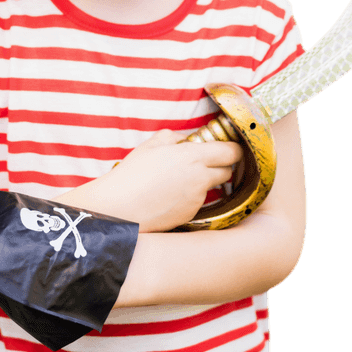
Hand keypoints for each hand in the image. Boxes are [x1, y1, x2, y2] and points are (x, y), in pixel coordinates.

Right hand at [59, 131, 241, 232]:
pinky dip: (190, 197)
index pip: (231, 151)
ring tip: (179, 180)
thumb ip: (174, 138)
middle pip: (228, 170)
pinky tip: (171, 196)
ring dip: (203, 182)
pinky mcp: (191, 214)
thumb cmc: (133, 173)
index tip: (226, 147)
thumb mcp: (151, 145)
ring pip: (212, 187)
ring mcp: (197, 198)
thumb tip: (185, 140)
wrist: (120, 208)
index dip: (232, 148)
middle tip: (204, 162)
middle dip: (220, 165)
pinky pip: (198, 202)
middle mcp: (201, 178)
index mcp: (193, 156)